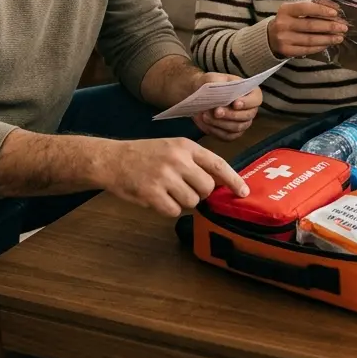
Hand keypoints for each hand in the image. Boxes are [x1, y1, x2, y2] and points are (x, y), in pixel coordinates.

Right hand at [97, 137, 248, 216]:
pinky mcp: (152, 193)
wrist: (112, 159)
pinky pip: (173, 211)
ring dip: (182, 202)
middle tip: (183, 188)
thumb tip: (220, 183)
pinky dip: (167, 209)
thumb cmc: (145, 155)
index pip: (218, 164)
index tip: (243, 192)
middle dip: (199, 193)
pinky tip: (157, 198)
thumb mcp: (172, 148)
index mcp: (185, 146)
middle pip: (207, 188)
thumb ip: (195, 162)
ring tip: (167, 191)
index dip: (233, 180)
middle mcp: (177, 159)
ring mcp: (164, 176)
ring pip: (192, 201)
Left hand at [191, 72, 260, 141]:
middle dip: (231, 115)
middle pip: (247, 116)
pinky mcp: (232, 133)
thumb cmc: (210, 84)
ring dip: (221, 123)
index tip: (234, 104)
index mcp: (250, 92)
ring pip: (237, 128)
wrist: (200, 95)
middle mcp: (250, 109)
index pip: (256, 99)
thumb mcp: (212, 78)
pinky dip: (216, 131)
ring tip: (205, 116)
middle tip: (216, 111)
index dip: (247, 103)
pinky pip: (228, 136)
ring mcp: (242, 122)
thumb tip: (221, 91)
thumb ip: (217, 81)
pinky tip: (205, 123)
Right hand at [267, 1, 347, 56]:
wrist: (270, 37)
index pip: (305, 8)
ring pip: (310, 39)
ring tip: (339, 37)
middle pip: (310, 25)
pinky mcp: (287, 50)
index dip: (321, 10)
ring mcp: (284, 38)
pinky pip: (307, 49)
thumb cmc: (288, 21)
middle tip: (343, 27)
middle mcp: (283, 24)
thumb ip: (310, 9)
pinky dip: (319, 47)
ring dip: (327, 38)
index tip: (335, 13)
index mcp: (286, 10)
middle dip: (329, 26)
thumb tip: (333, 8)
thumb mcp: (294, 11)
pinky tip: (328, 44)